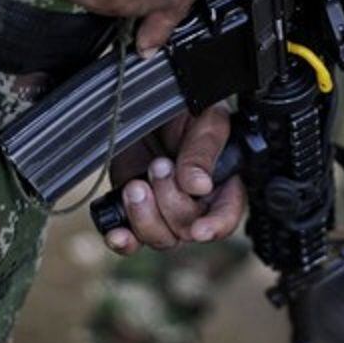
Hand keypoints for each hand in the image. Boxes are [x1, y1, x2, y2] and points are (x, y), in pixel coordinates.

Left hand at [101, 105, 244, 254]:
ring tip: (135, 186)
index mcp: (222, 182)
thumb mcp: (203, 120)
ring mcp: (163, 209)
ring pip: (160, 238)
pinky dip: (123, 240)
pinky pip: (130, 239)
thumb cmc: (184, 107)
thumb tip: (199, 186)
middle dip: (171, 202)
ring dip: (145, 217)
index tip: (199, 229)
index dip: (215, 226)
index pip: (226, 215)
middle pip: (188, 229)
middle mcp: (195, 203)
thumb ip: (204, 151)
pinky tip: (117, 232)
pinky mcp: (134, 210)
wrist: (145, 102)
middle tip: (159, 165)